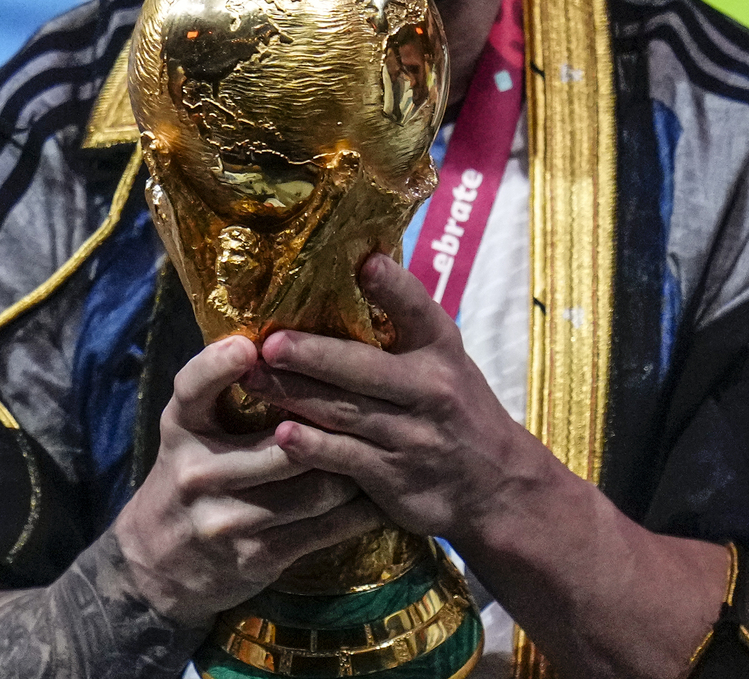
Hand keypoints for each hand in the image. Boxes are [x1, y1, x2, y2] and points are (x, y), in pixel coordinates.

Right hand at [111, 334, 382, 629]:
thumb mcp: (192, 429)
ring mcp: (226, 519)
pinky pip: (322, 530)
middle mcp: (198, 471)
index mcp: (181, 427)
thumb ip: (223, 390)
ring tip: (387, 450)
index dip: (217, 366)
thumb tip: (287, 338)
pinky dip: (357, 513)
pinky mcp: (255, 557)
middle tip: (378, 407)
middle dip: (334, 428)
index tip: (249, 347)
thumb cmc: (192, 474)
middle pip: (283, 444)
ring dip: (353, 470)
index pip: (192, 388)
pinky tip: (380, 497)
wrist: (157, 564)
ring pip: (313, 489)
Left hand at [243, 253, 560, 547]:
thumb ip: (402, 324)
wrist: (497, 485)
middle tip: (268, 342)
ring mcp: (413, 435)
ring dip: (294, 396)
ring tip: (251, 381)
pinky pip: (347, 459)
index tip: (366, 262)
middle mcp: (431, 388)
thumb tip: (350, 264)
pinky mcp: (396, 478)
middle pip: (364, 368)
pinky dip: (314, 448)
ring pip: (346, 412)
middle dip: (313, 354)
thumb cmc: (453, 407)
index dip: (393, 286)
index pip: (419, 309)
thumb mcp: (443, 359)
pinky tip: (282, 437)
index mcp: (440, 347)